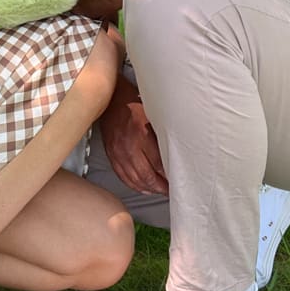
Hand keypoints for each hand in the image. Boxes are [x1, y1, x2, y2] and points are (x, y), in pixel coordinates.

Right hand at [99, 74, 168, 195]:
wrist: (111, 99)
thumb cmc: (133, 103)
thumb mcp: (153, 114)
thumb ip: (163, 133)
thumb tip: (176, 151)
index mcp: (141, 133)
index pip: (158, 163)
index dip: (169, 174)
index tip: (178, 179)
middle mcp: (128, 146)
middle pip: (147, 175)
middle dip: (160, 186)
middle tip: (171, 190)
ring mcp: (118, 152)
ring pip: (134, 179)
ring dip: (148, 188)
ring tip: (159, 191)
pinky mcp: (111, 154)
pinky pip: (123, 175)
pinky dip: (134, 184)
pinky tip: (142, 187)